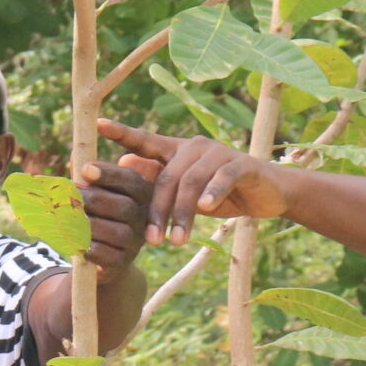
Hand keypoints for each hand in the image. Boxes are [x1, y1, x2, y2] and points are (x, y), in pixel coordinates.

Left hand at [76, 151, 160, 282]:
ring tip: (67, 219)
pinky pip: (108, 255)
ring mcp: (135, 242)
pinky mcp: (122, 263)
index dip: (108, 174)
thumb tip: (76, 152)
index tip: (85, 169)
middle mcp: (143, 217)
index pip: (130, 180)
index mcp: (140, 193)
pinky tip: (74, 242)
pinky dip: (90, 248)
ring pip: (117, 232)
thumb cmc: (96, 214)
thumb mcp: (93, 192)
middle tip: (71, 196)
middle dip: (95, 199)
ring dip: (90, 224)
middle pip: (125, 207)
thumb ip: (86, 176)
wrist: (100, 256)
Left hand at [97, 118, 292, 243]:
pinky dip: (213, 193)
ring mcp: (219, 153)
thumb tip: (123, 163)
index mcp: (176, 151)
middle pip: (167, 177)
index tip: (98, 124)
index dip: (122, 132)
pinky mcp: (242, 164)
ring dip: (182, 214)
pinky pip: (223, 177)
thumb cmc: (219, 193)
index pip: (145, 140)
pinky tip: (207, 208)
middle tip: (151, 240)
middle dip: (158, 211)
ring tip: (177, 240)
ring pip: (192, 182)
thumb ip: (158, 179)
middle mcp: (194, 147)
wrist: (267, 193)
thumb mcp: (185, 191)